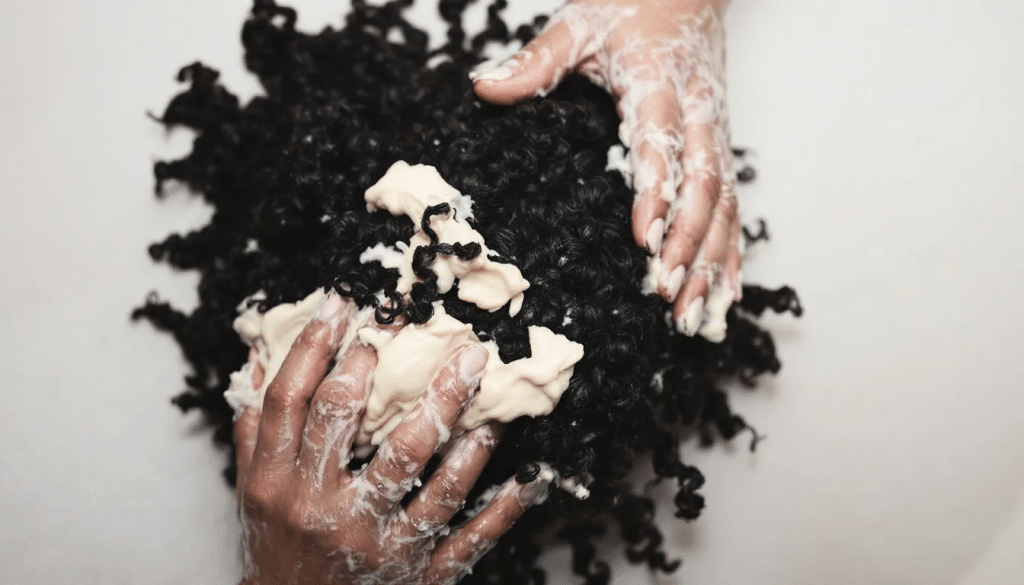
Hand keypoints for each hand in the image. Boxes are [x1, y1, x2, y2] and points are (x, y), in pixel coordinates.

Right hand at [233, 292, 549, 583]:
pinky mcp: (420, 576)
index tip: (345, 302)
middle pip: (354, 425)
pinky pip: (468, 540)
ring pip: (424, 477)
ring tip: (480, 380)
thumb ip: (254, 427)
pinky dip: (503, 509)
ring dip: (456, 425)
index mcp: (277, 485)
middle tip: (421, 322)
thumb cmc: (278, 552)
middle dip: (385, 367)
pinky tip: (530, 476)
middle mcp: (324, 512)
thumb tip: (257, 355)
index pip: (293, 401)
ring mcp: (377, 545)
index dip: (316, 346)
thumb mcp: (252, 493)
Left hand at [473, 0, 740, 334]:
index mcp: (660, 83)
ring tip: (693, 314)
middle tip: (667, 293)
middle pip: (705, 185)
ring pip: (726, 204)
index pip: (661, 142)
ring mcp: (716, 132)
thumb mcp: (580, 23)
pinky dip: (731, 251)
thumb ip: (538, 60)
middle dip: (690, 243)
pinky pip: (734, 204)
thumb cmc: (632, 6)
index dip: (656, 191)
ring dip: (712, 261)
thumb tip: (485, 86)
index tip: (643, 240)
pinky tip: (725, 292)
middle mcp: (699, 112)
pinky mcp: (722, 146)